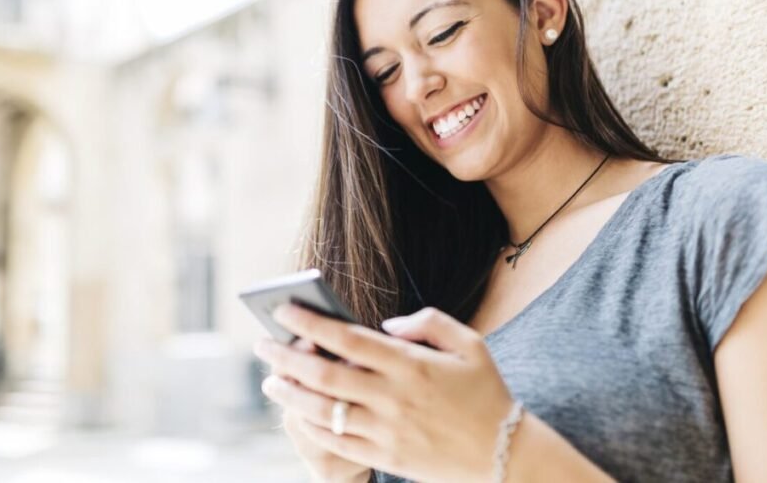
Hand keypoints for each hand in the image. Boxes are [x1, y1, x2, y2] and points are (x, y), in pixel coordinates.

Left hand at [253, 305, 515, 482]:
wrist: (504, 454)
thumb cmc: (486, 392)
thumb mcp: (470, 343)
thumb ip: (428, 322)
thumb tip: (385, 326)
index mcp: (411, 364)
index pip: (348, 338)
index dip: (311, 323)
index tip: (284, 310)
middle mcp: (394, 397)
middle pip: (325, 374)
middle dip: (286, 356)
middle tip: (262, 344)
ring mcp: (387, 430)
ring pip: (324, 410)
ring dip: (290, 392)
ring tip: (270, 380)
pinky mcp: (386, 456)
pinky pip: (337, 441)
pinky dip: (310, 425)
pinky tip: (296, 412)